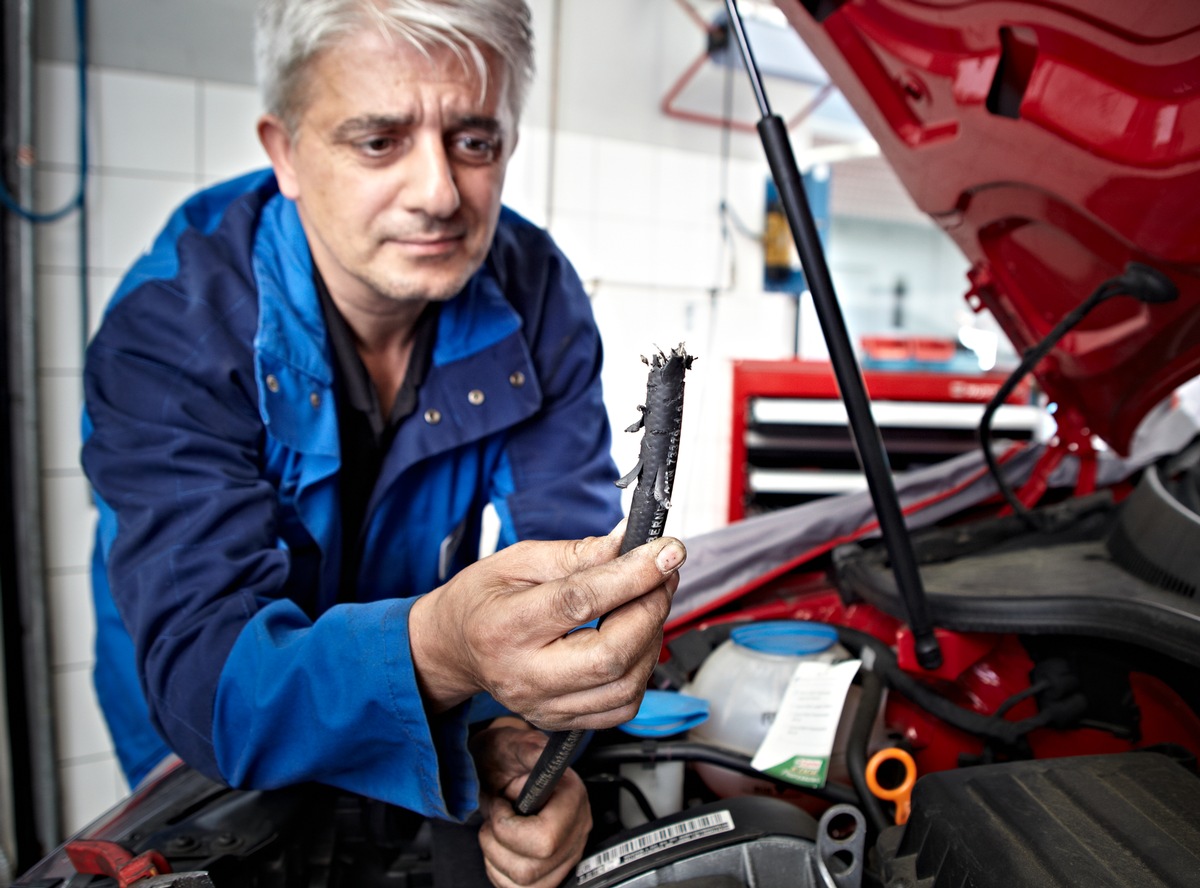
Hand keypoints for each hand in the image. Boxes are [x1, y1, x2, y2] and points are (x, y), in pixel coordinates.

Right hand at [409, 524, 684, 729]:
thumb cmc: (482, 600)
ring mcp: (543, 705)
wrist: (453, 647)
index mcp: (505, 626)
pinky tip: (635, 640)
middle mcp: (523, 675)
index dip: (632, 575)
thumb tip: (627, 542)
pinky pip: (621, 707)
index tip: (666, 552)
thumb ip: (575, 554)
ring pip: (624, 686)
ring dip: (652, 639)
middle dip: (650, 609)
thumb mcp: (517, 560)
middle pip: (610, 655)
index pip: (580, 602)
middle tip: (662, 576)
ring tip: (648, 603)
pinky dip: (642, 671)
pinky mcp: (561, 721)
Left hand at [471, 718, 590, 887]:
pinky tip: (501, 848)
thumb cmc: (507, 757)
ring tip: (496, 830)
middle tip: (495, 818)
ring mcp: (567, 854)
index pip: (545, 839)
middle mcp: (576, 830)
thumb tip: (538, 753)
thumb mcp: (512, 744)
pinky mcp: (552, 871)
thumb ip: (527, 749)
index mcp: (572, 797)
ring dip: (496, 858)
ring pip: (526, 884)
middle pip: (532, 868)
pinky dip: (500, 873)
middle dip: (498, 845)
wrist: (503, 766)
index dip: (510, 828)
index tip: (501, 806)